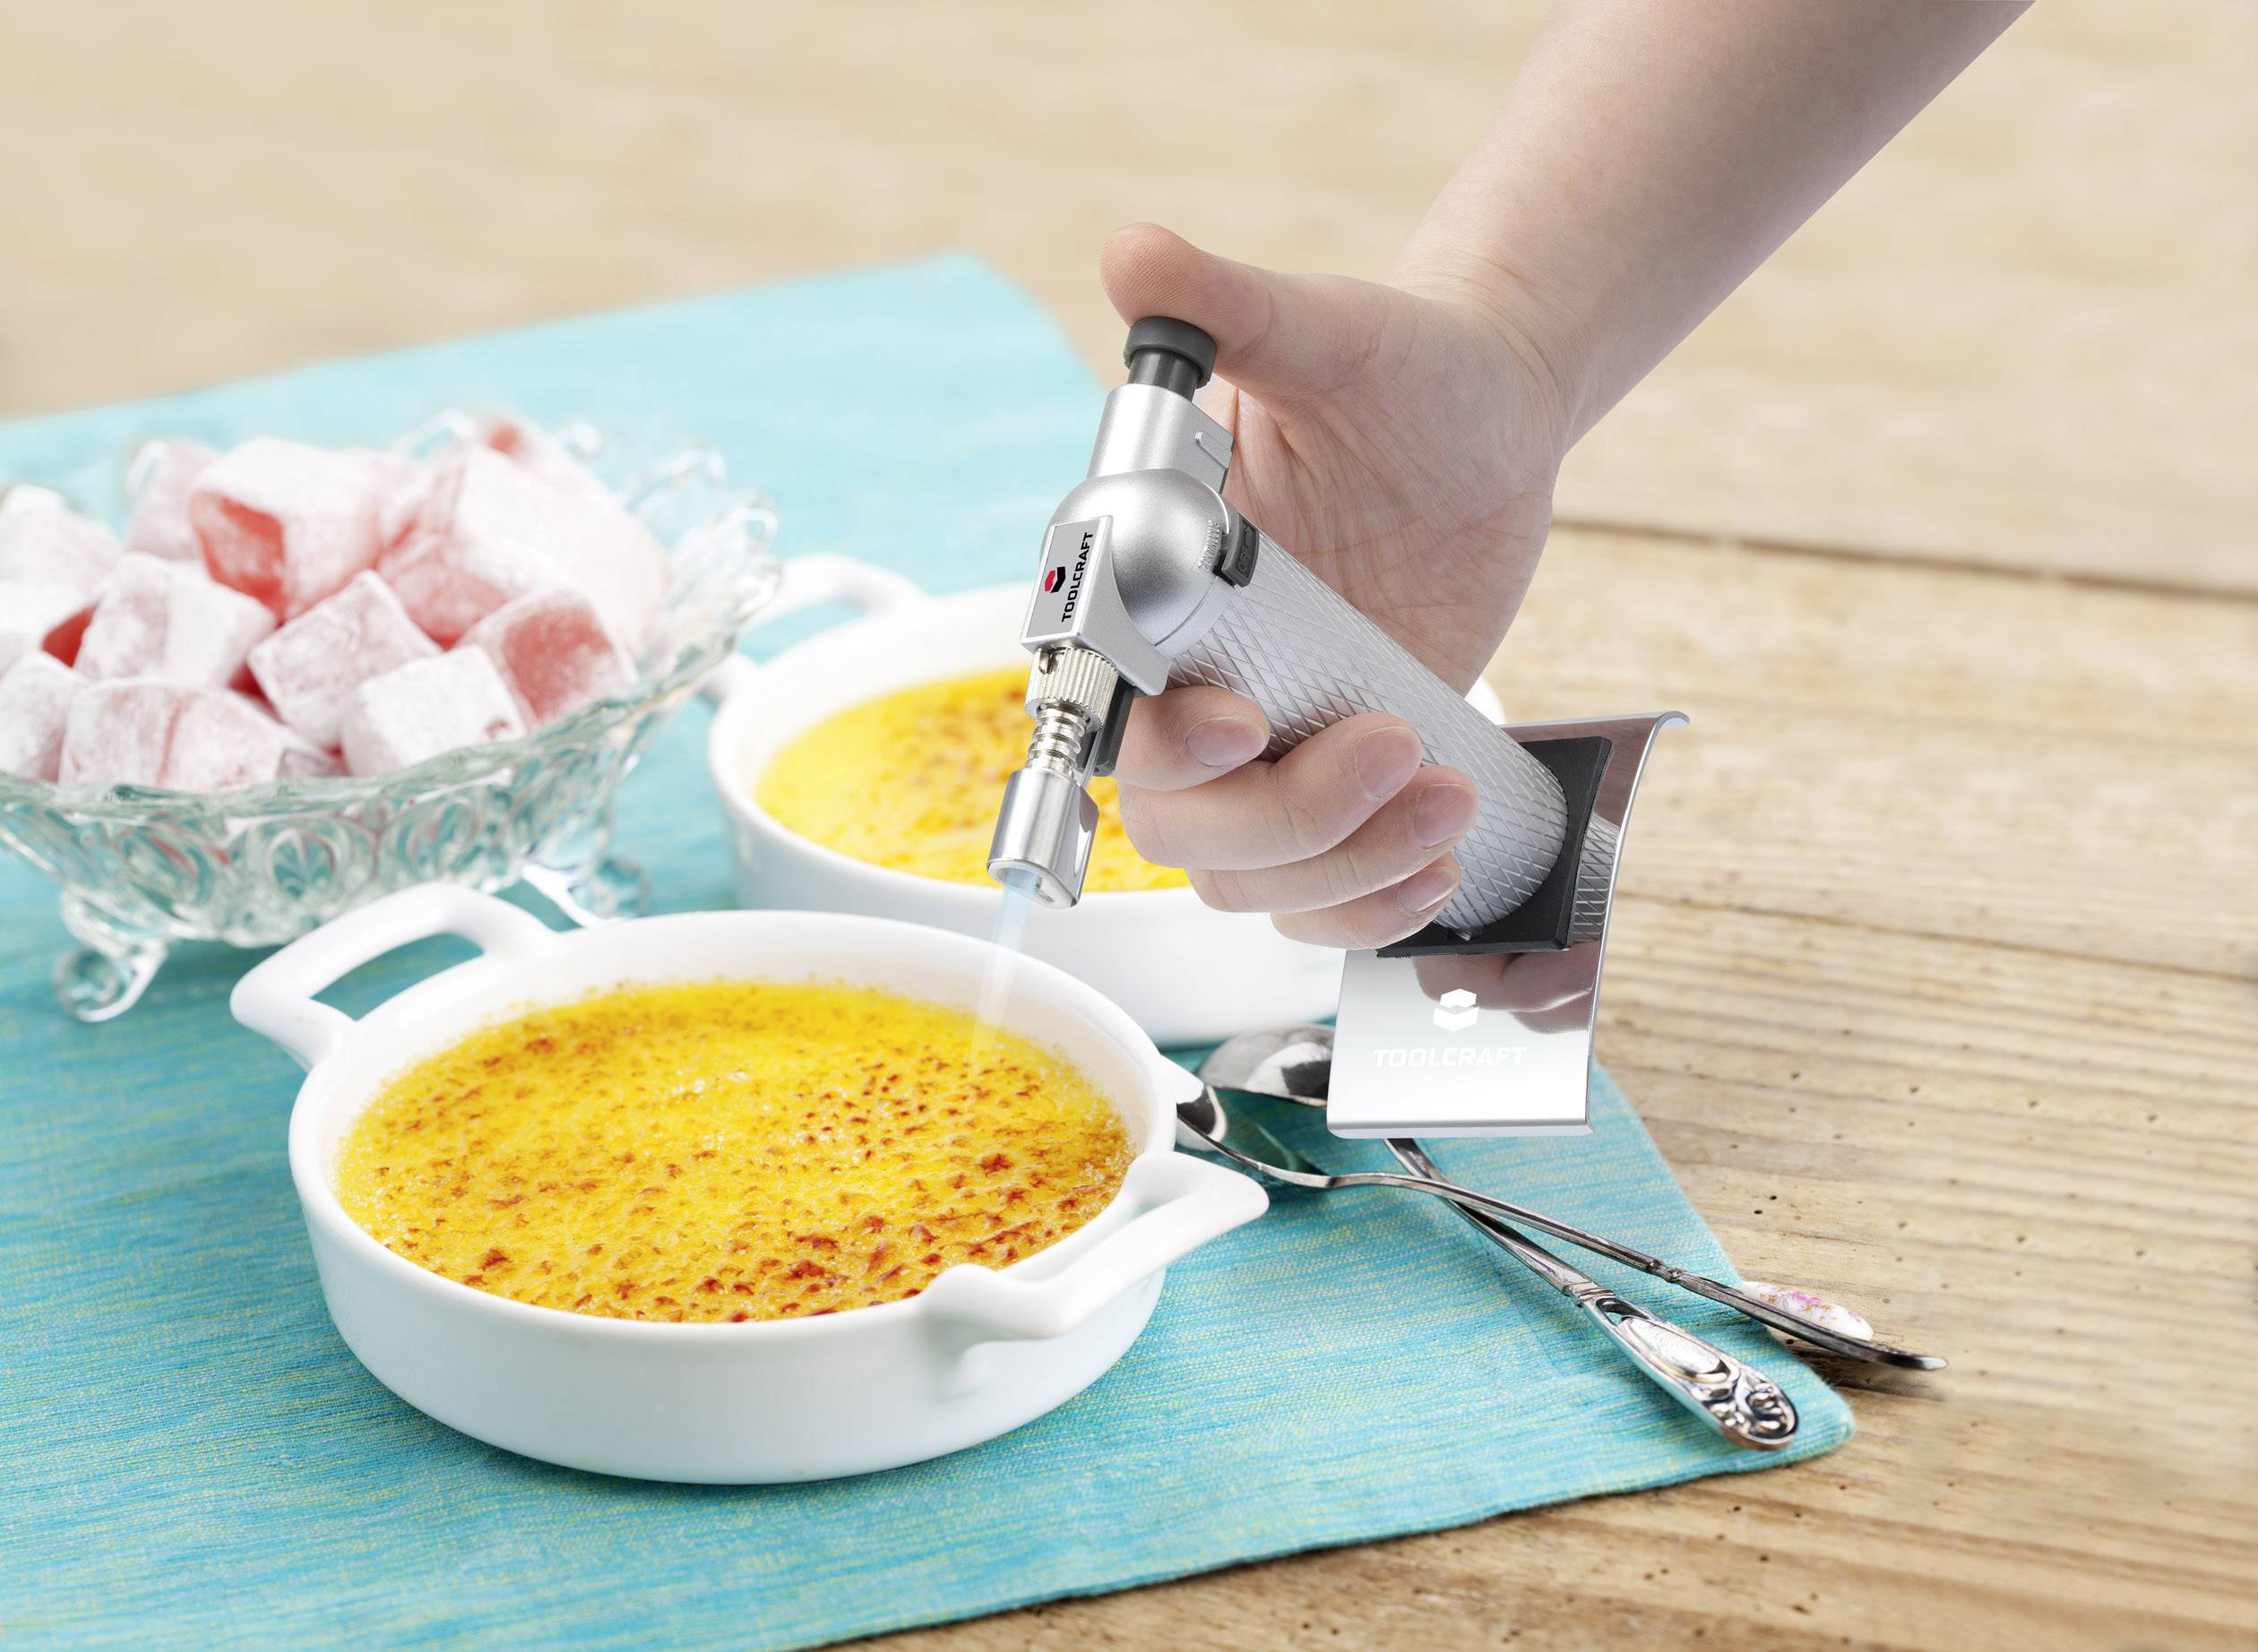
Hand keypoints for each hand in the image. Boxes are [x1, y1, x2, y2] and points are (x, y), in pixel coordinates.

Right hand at [1103, 223, 1570, 948]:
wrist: (1489, 419)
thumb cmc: (1402, 372)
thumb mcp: (1329, 334)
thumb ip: (1234, 305)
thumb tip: (1137, 257)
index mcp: (1155, 588)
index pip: (1108, 704)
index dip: (1167, 739)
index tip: (1250, 716)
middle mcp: (1192, 680)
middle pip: (1179, 822)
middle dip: (1286, 814)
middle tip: (1390, 747)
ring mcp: (1265, 747)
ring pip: (1246, 879)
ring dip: (1345, 865)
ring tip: (1442, 798)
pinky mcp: (1333, 785)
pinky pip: (1314, 895)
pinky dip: (1365, 904)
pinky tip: (1432, 865)